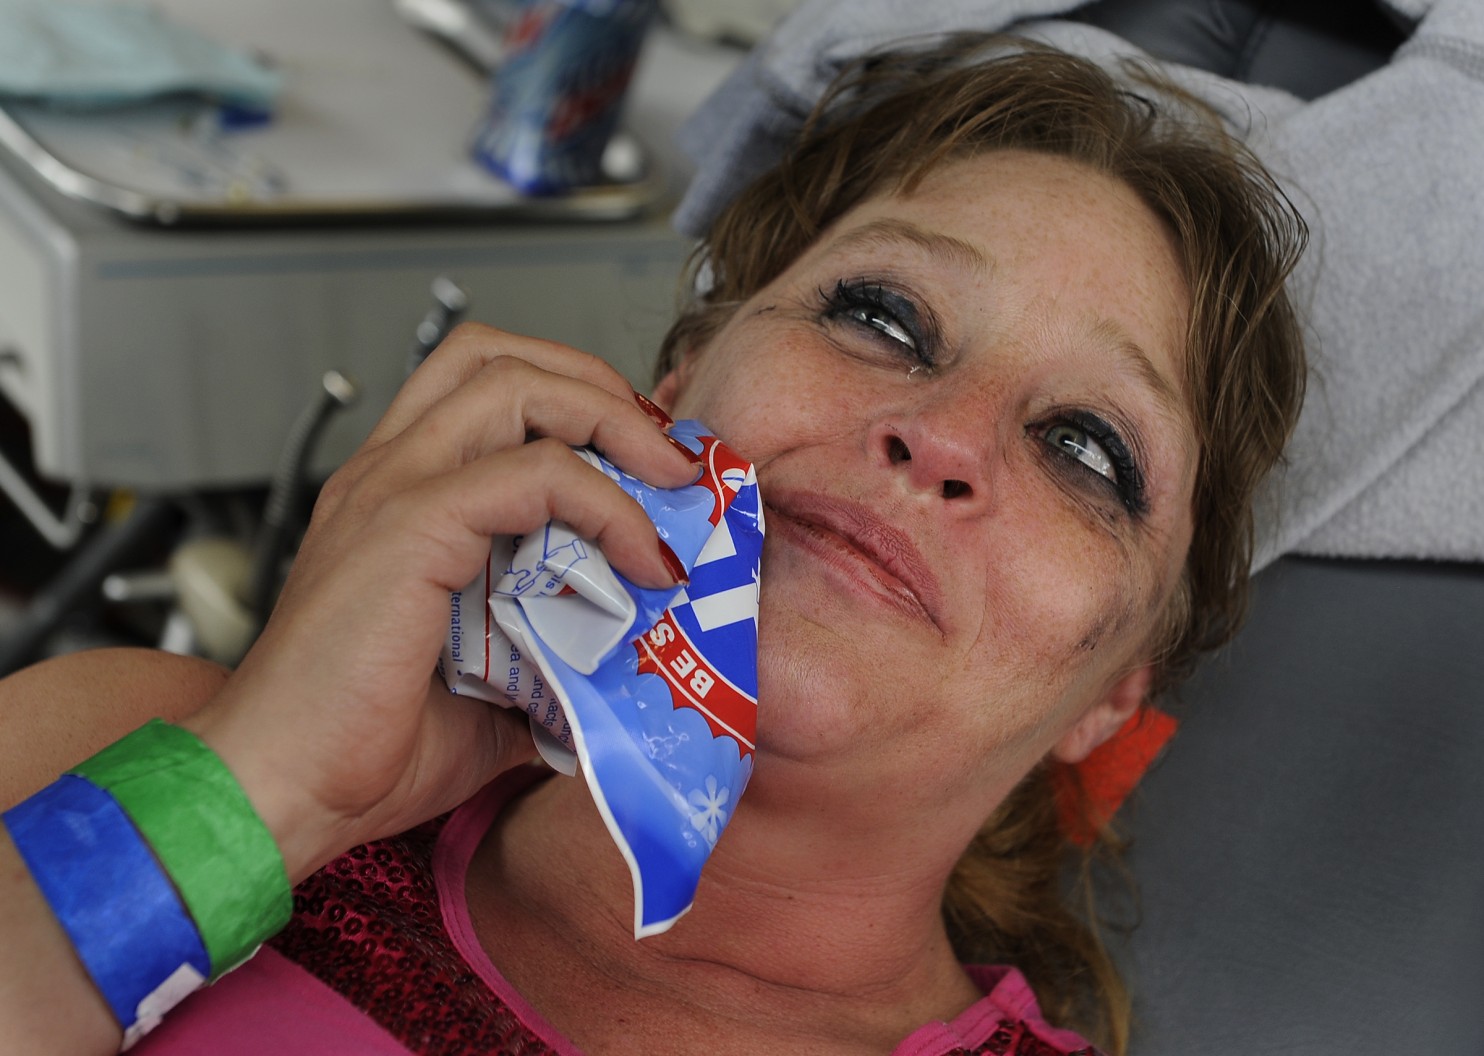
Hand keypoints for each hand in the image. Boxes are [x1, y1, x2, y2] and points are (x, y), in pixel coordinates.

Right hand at [184, 324, 696, 880]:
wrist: (280, 793)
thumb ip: (549, 653)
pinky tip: (643, 563)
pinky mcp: (410, 527)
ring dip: (614, 423)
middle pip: (501, 356)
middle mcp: (389, 472)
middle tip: (665, 458)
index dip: (576, 402)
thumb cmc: (361, 748)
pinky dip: (607, 504)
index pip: (486, 386)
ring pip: (517, 385)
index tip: (645, 466)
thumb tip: (621, 664)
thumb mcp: (488, 688)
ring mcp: (392, 490)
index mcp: (398, 495)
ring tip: (670, 487)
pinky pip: (535, 474)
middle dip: (601, 387)